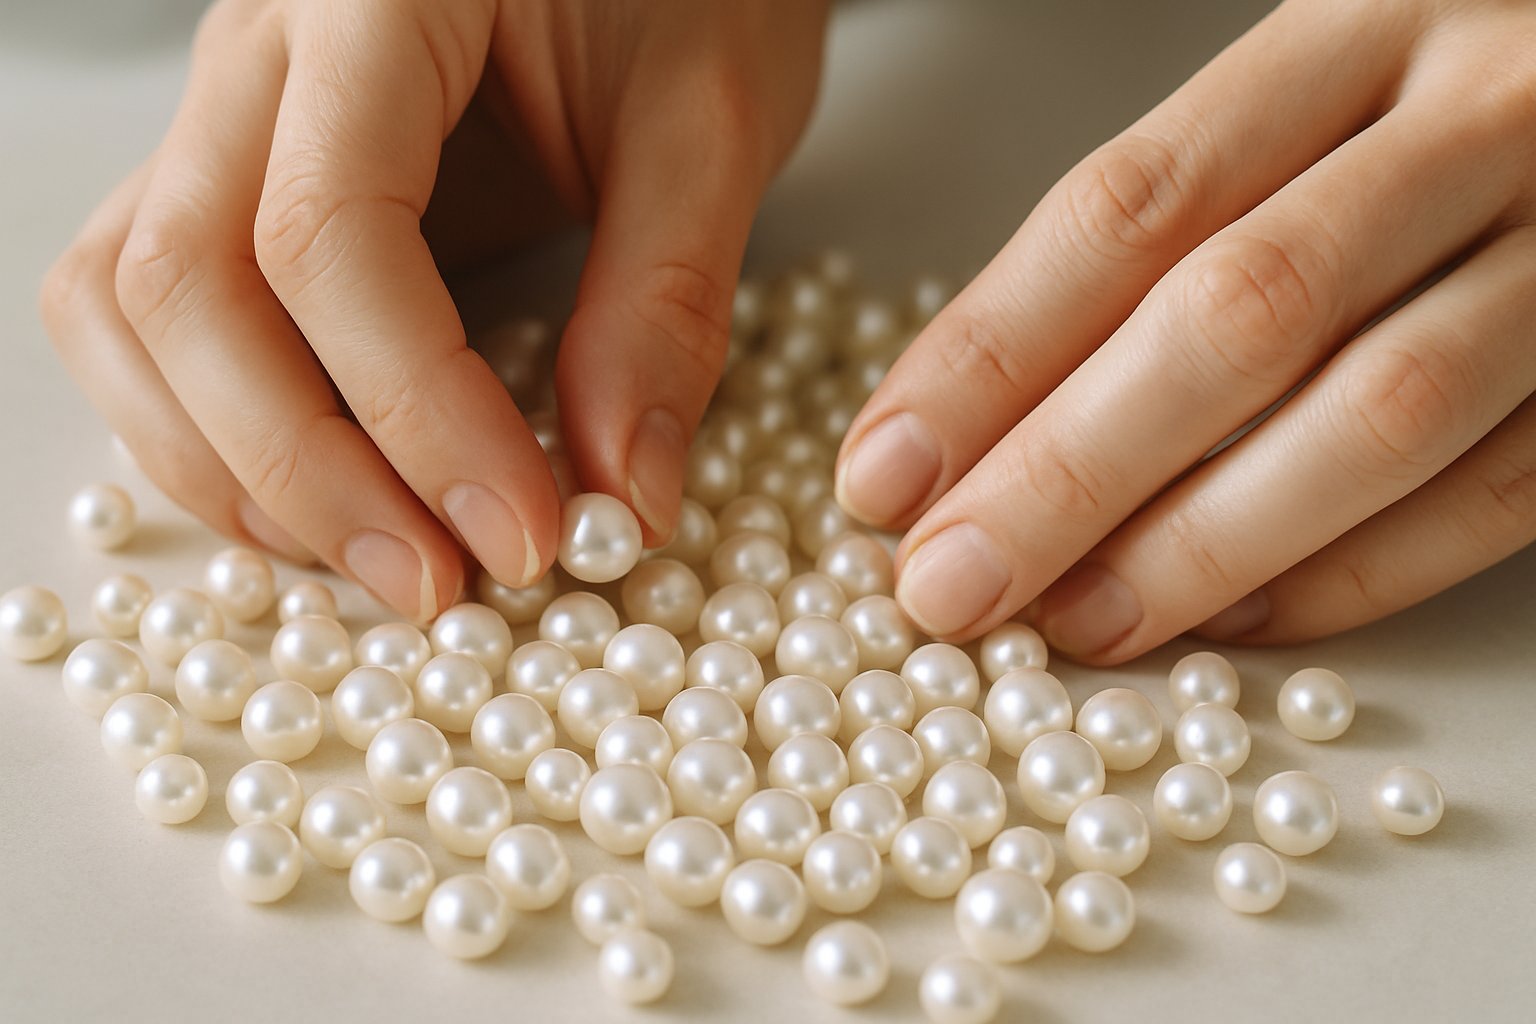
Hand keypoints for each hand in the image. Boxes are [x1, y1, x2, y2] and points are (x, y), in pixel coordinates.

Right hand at [42, 0, 826, 619]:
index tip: (524, 534)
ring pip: (128, 308)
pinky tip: (312, 493)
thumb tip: (619, 499)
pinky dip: (206, 424)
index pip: (327, 235)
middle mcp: (258, 53)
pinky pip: (147, 308)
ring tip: (375, 561)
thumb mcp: (713, 116)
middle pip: (186, 287)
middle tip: (442, 588)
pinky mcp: (238, 175)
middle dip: (305, 473)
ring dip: (229, 464)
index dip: (416, 412)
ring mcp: (227, 112)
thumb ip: (665, 301)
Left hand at [835, 0, 1535, 662]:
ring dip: (1199, 544)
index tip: (884, 474)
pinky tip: (1228, 622)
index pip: (1132, 208)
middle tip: (950, 584)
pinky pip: (1495, 492)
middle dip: (1070, 472)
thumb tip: (966, 432)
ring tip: (1072, 623)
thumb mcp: (1295, 115)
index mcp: (1356, 33)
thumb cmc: (1427, 116)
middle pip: (1240, 315)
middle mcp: (1477, 121)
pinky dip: (1352, 573)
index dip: (992, 354)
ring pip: (1378, 412)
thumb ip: (1156, 245)